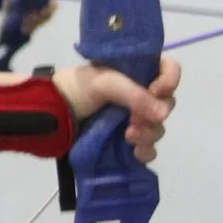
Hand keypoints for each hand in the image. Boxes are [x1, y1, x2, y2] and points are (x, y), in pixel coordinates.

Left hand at [54, 54, 178, 162]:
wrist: (53, 115)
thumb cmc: (77, 89)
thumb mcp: (104, 83)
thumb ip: (134, 95)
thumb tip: (163, 115)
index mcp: (136, 71)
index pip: (169, 69)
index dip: (170, 80)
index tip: (157, 91)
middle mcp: (139, 94)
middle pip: (166, 104)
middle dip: (154, 114)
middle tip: (133, 119)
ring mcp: (134, 119)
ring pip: (158, 128)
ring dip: (148, 134)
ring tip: (128, 137)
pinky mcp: (127, 141)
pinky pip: (149, 149)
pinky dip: (146, 151)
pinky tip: (134, 153)